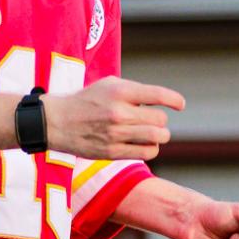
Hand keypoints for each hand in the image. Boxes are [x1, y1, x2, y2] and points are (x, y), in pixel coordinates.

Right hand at [44, 77, 184, 162]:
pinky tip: (143, 143)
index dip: (174, 100)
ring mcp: (116, 134)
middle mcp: (119, 112)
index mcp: (119, 91)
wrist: (57, 122)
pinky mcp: (113, 152)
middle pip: (160, 120)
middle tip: (152, 120)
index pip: (157, 95)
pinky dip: (151, 148)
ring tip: (151, 132)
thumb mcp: (109, 85)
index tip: (180, 105)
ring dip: (159, 135)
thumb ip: (135, 91)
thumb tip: (161, 103)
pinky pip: (147, 152)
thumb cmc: (88, 100)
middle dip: (161, 120)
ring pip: (157, 137)